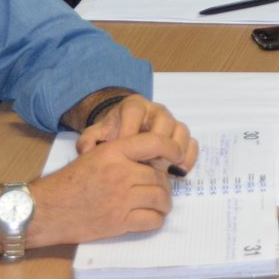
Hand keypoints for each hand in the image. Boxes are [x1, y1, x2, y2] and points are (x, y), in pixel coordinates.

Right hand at [26, 132, 183, 247]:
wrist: (46, 209)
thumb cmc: (69, 182)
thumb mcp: (94, 155)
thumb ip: (122, 154)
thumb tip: (151, 159)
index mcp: (114, 151)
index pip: (154, 142)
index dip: (172, 148)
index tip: (177, 155)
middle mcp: (121, 172)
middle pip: (159, 175)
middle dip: (163, 182)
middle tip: (159, 187)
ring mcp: (121, 198)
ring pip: (160, 197)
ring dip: (163, 202)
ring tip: (159, 203)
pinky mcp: (119, 221)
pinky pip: (151, 220)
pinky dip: (155, 219)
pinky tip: (150, 217)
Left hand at [75, 94, 193, 164]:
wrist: (125, 131)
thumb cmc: (111, 133)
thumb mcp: (96, 135)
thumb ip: (88, 140)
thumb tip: (86, 149)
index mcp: (134, 106)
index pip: (135, 113)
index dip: (129, 133)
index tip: (123, 154)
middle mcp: (156, 110)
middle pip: (164, 122)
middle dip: (156, 145)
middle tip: (145, 166)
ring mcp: (172, 122)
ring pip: (181, 131)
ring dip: (175, 151)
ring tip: (164, 171)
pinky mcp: (180, 136)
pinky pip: (192, 143)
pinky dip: (188, 158)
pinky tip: (178, 172)